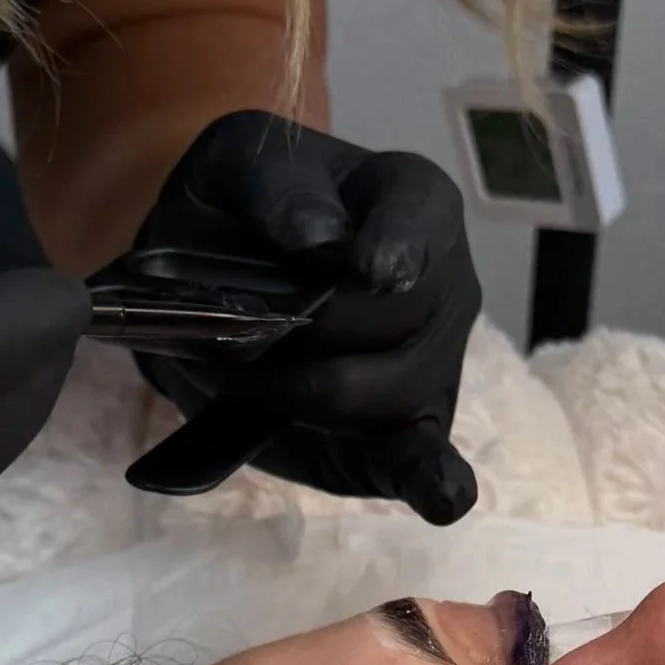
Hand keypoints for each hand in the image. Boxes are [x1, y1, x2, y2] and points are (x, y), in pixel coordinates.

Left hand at [130, 112, 481, 524]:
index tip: (368, 271)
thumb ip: (276, 189)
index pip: (417, 227)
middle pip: (388, 327)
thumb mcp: (238, 165)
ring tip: (237, 379)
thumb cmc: (241, 209)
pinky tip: (443, 499)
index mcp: (416, 202)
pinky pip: (428, 460)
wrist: (219, 272)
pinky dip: (435, 481)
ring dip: (294, 395)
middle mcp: (445, 284)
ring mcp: (434, 362)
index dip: (395, 251)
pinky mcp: (406, 429)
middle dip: (300, 337)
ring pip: (378, 396)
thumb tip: (317, 241)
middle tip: (223, 335)